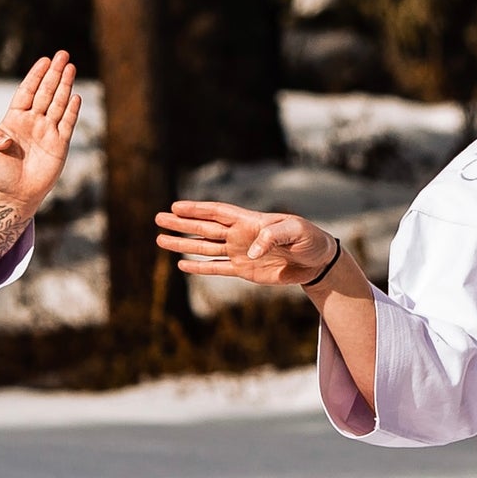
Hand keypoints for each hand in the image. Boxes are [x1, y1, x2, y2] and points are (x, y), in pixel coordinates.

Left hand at [0, 51, 80, 212]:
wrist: (13, 193)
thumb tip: (4, 135)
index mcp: (15, 119)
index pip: (27, 91)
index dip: (35, 76)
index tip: (44, 60)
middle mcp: (33, 122)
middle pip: (45, 92)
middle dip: (54, 73)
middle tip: (63, 54)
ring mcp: (47, 132)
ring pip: (58, 103)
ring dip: (65, 86)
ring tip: (71, 67)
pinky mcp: (59, 145)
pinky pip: (67, 124)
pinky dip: (71, 111)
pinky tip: (76, 97)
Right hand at [154, 201, 336, 286]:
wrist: (318, 261)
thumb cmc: (310, 240)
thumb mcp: (296, 232)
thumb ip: (272, 236)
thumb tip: (250, 251)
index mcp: (250, 221)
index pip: (217, 213)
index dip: (196, 210)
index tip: (175, 206)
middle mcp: (240, 235)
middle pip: (204, 227)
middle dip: (181, 223)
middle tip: (158, 218)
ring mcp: (240, 252)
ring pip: (204, 247)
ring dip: (183, 244)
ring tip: (160, 240)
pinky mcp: (244, 271)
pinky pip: (216, 268)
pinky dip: (199, 267)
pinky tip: (182, 264)